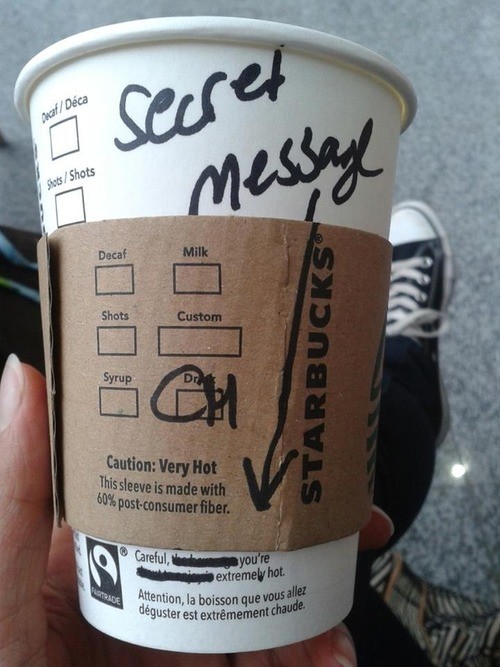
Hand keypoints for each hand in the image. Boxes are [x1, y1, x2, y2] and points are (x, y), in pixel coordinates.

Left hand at [0, 356, 391, 665]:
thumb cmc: (4, 661)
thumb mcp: (4, 578)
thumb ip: (17, 492)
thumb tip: (27, 378)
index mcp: (101, 548)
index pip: (179, 490)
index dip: (238, 464)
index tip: (289, 450)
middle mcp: (143, 587)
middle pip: (235, 546)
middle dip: (299, 535)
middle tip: (350, 523)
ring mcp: (173, 642)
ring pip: (259, 606)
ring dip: (314, 608)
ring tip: (341, 619)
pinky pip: (262, 659)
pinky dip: (309, 655)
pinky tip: (331, 657)